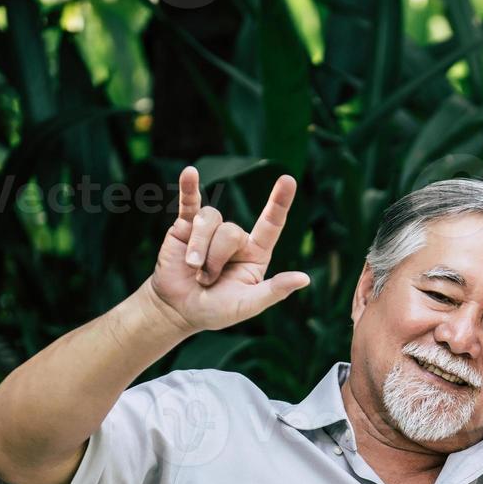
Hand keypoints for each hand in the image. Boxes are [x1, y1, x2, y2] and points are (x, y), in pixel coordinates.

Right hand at [148, 166, 309, 332]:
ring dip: (200, 248)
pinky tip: (189, 173)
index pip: (271, 224)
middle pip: (231, 230)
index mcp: (255, 254)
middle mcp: (235, 238)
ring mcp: (211, 230)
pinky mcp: (185, 226)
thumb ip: (273, 291)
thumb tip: (305, 279)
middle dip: (215, 258)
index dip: (279, 202)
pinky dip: (189, 188)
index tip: (288, 180)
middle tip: (206, 281)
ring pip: (209, 220)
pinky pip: (190, 203)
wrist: (178, 309)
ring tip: (193, 269)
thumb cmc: (216, 310)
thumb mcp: (247, 305)